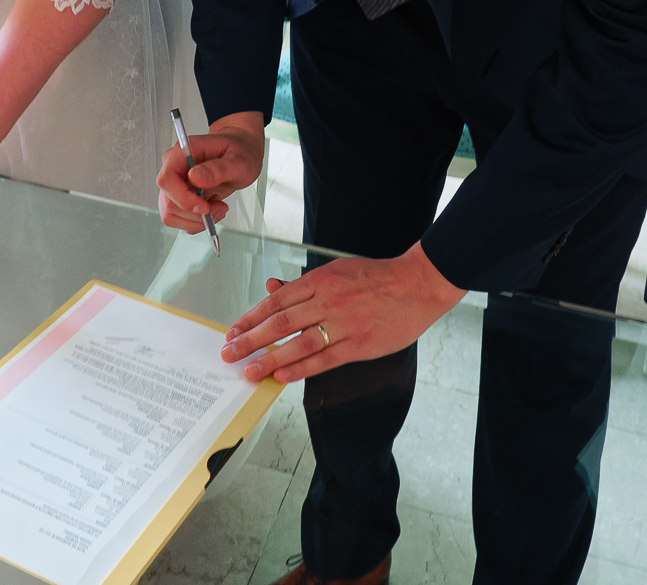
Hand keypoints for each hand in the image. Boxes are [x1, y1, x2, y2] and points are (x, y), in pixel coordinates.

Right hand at [155, 110, 263, 231]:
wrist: (241, 155)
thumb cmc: (239, 152)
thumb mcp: (238, 161)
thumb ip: (218, 169)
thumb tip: (195, 177)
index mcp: (184, 152)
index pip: (167, 179)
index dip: (183, 198)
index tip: (205, 206)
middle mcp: (174, 167)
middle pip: (169, 202)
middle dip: (196, 213)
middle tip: (220, 207)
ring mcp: (174, 184)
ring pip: (171, 215)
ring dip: (197, 220)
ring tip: (218, 208)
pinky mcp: (178, 197)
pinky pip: (178, 219)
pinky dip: (197, 222)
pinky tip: (212, 210)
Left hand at [220, 242, 466, 382]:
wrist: (417, 284)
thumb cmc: (376, 277)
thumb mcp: (337, 270)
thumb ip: (305, 285)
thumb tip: (272, 288)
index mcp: (320, 281)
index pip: (276, 302)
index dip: (251, 318)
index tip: (233, 332)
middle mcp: (328, 301)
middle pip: (280, 322)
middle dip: (251, 340)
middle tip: (229, 353)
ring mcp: (344, 323)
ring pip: (298, 343)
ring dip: (270, 358)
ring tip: (249, 370)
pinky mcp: (360, 344)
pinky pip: (324, 359)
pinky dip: (301, 368)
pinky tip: (282, 376)